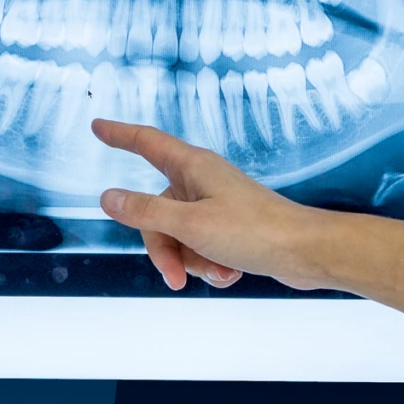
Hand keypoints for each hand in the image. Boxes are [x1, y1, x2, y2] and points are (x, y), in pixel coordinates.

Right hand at [92, 119, 338, 291]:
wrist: (306, 253)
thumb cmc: (255, 231)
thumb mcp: (190, 225)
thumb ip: (145, 212)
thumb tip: (107, 197)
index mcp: (193, 167)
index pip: (146, 143)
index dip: (119, 134)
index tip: (98, 127)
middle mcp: (202, 182)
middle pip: (156, 212)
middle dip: (163, 249)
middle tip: (175, 276)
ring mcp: (216, 205)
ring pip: (178, 235)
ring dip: (191, 261)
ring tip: (218, 271)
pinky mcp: (230, 228)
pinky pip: (200, 247)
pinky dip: (209, 265)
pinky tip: (229, 273)